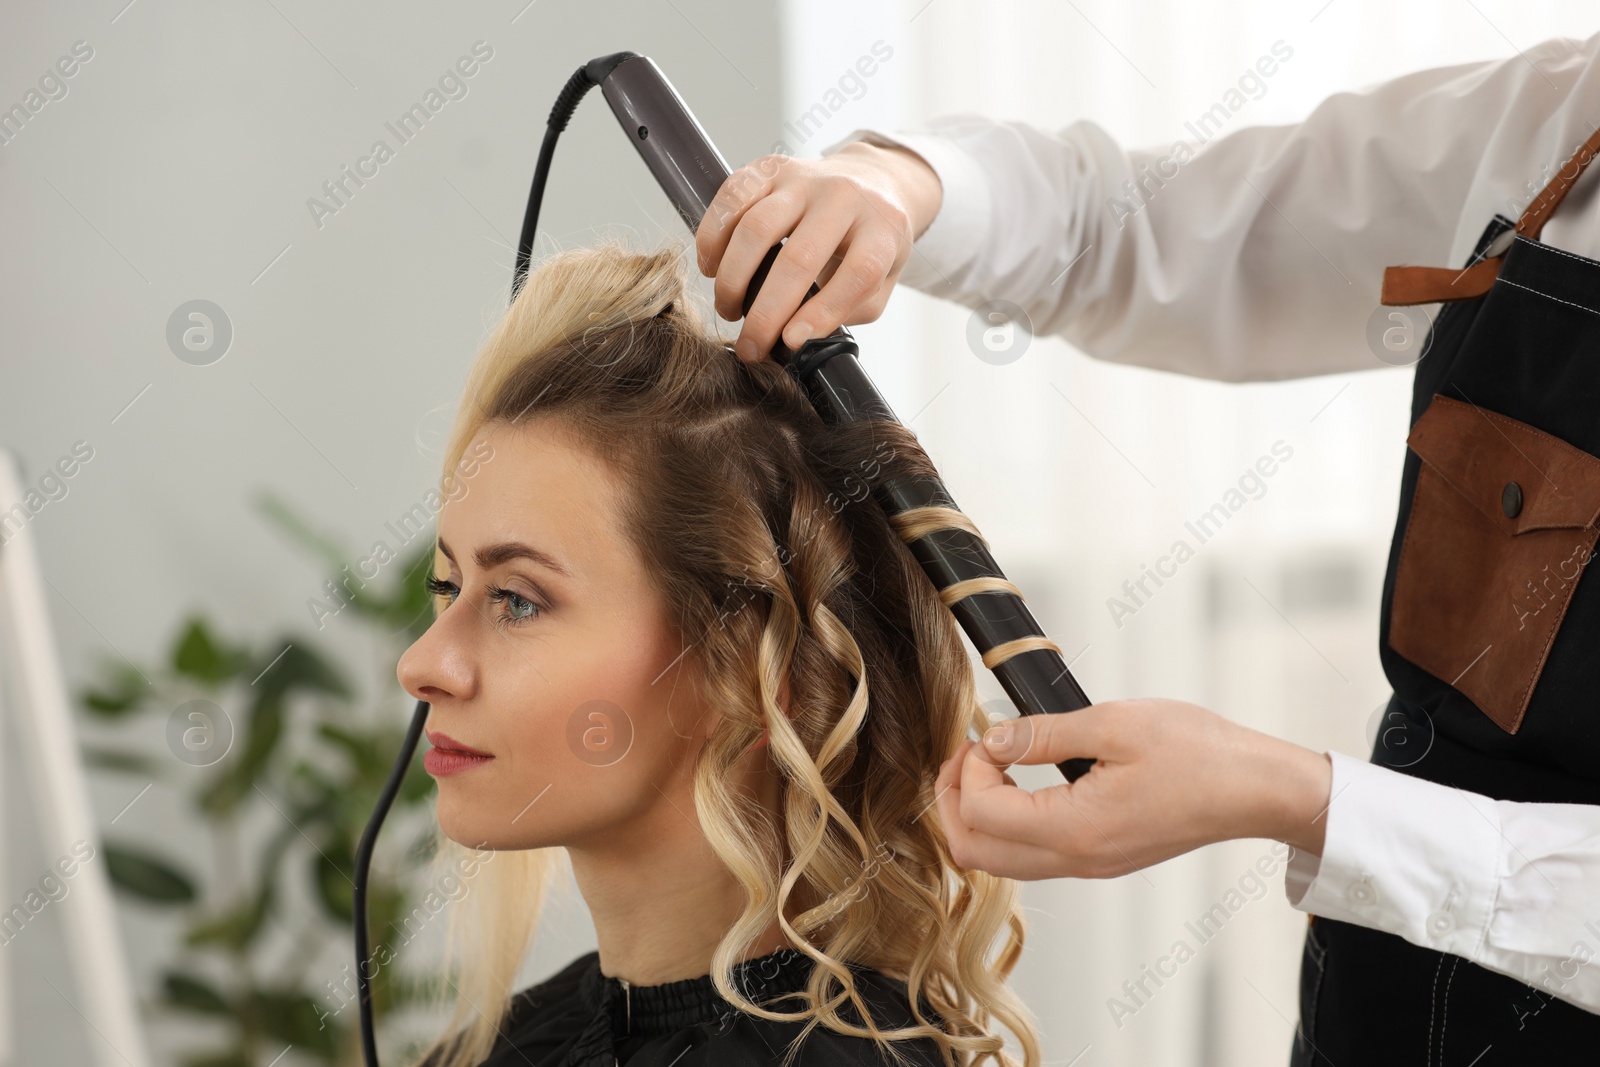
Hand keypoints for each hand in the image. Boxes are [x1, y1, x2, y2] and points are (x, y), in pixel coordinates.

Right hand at [695, 141, 942, 361]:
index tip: (792, 342)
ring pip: (757, 227)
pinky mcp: (771, 168)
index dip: (823, 312)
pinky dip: (713, 237)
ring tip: (729, 309)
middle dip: (767, 311)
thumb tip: (801, 338)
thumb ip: (850, 309)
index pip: (858, 272)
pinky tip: (711, 267)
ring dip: (733, 278)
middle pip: (799, 257)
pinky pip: (731, 197)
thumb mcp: (883, 280)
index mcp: (882, 228)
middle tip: (750, 345)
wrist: (871, 181)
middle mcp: (844, 197)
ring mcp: (805, 179)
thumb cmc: (871, 240)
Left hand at [933, 698, 1332, 879]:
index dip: (966, 768)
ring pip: (1000, 861)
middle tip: (963, 754)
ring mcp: (1089, 866)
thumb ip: (1042, 734)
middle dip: (952, 801)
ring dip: (977, 813)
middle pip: (976, 854)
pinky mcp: (1100, 858)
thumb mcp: (1115, 724)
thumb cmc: (1200, 754)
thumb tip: (990, 740)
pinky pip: (1031, 856)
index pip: (980, 814)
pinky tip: (1018, 780)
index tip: (983, 733)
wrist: (1255, 789)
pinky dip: (1007, 822)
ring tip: (987, 762)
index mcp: (1077, 831)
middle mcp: (1077, 861)